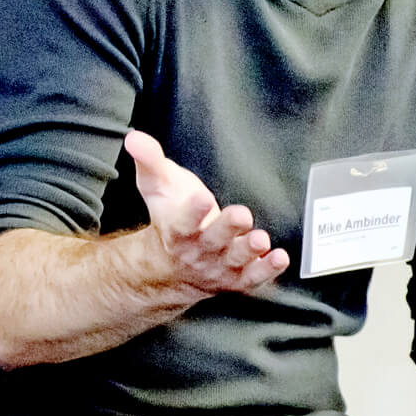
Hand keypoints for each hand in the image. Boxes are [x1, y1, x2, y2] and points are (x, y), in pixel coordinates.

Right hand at [124, 130, 288, 293]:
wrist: (173, 268)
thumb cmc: (171, 219)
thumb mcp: (157, 189)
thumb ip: (150, 162)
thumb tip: (135, 138)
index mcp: (177, 230)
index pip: (182, 221)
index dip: (192, 212)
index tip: (201, 198)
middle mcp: (199, 251)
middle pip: (214, 241)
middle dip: (228, 228)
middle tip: (241, 214)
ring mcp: (219, 266)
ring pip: (236, 260)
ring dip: (249, 250)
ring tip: (261, 239)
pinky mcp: (239, 277)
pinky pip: (255, 276)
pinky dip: (268, 269)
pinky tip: (280, 258)